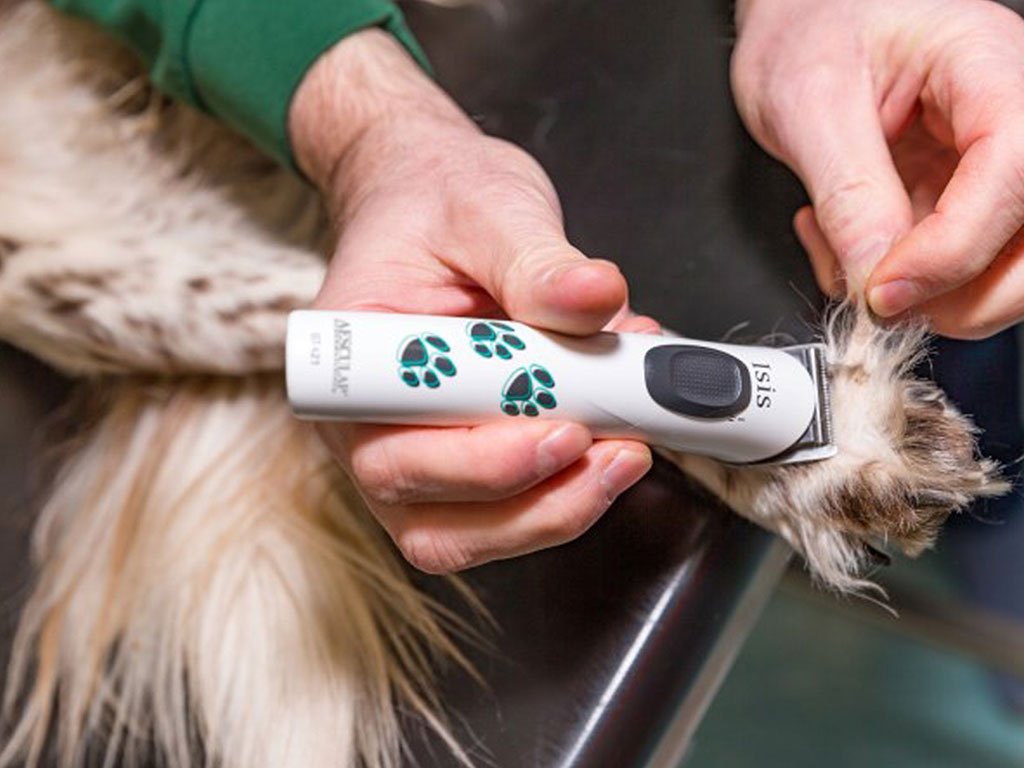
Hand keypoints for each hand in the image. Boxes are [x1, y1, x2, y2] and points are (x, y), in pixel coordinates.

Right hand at [289, 30, 654, 572]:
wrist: (431, 197)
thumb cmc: (438, 203)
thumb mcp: (489, 208)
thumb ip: (538, 260)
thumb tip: (596, 298)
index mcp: (352, 363)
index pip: (394, 452)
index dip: (480, 464)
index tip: (563, 431)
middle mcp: (370, 428)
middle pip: (435, 523)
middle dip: (539, 501)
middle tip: (621, 450)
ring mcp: (415, 456)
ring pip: (476, 535)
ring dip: (561, 506)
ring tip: (629, 446)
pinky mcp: (464, 464)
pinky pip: (511, 511)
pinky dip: (571, 485)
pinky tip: (616, 429)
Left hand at [732, 0, 1023, 337]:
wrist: (801, 24)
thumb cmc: (811, 30)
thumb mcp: (811, 103)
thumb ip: (849, 192)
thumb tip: (874, 273)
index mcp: (991, 69)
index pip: (1015, 171)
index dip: (954, 249)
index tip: (884, 289)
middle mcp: (1013, 121)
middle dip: (958, 295)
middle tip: (871, 297)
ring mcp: (991, 171)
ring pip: (1003, 274)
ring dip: (920, 299)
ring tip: (841, 255)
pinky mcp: (962, 204)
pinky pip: (954, 274)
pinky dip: (898, 287)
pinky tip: (847, 247)